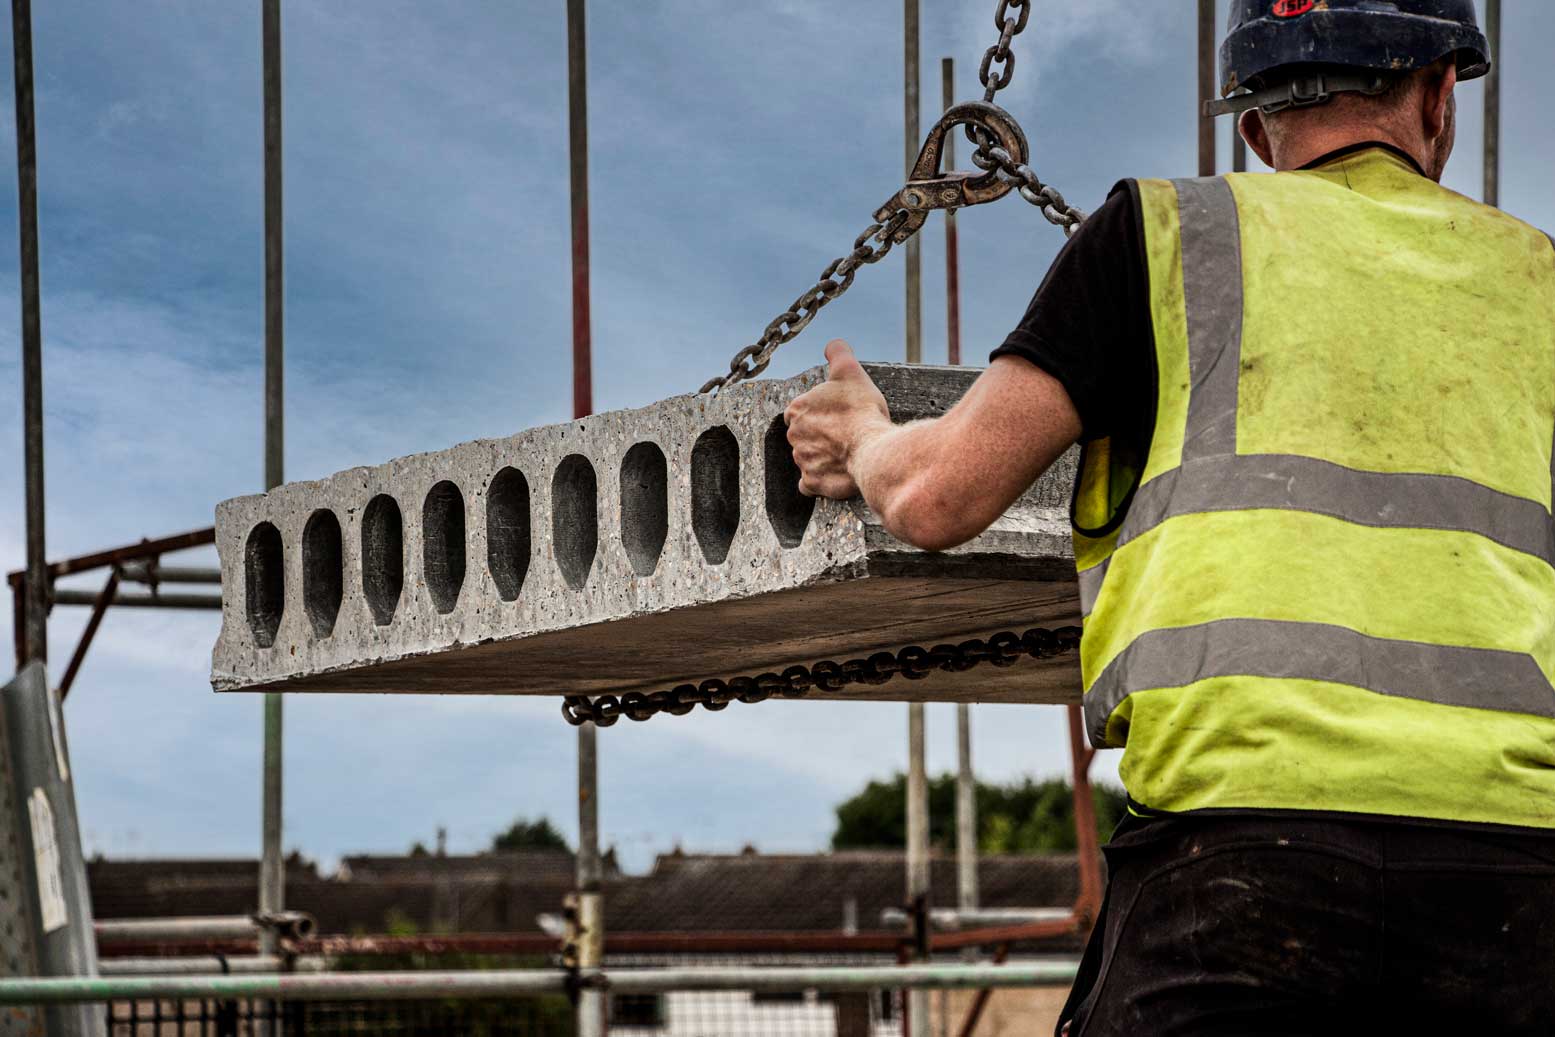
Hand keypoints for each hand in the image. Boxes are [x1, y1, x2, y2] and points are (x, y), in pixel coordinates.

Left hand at [783, 340, 890, 498]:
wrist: (874, 450)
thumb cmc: (862, 411)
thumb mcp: (851, 373)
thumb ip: (839, 354)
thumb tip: (833, 344)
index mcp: (797, 409)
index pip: (802, 410)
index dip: (822, 412)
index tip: (839, 415)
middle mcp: (794, 436)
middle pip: (805, 434)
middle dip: (822, 434)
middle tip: (845, 433)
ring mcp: (802, 461)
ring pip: (808, 457)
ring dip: (822, 456)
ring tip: (846, 453)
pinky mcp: (812, 482)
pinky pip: (809, 483)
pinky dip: (819, 480)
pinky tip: (834, 474)